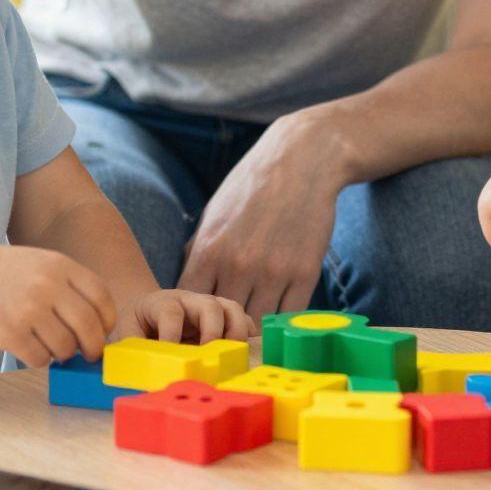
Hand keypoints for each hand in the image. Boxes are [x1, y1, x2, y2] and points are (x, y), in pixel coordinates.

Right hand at [0, 245, 115, 367]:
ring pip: (66, 347)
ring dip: (63, 354)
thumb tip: (99, 323)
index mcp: (60, 265)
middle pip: (89, 326)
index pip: (101, 297)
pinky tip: (31, 349)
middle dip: (94, 346)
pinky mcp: (9, 332)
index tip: (104, 330)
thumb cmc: (2, 275)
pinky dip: (41, 360)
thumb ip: (68, 286)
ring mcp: (28, 309)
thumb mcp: (40, 264)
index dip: (108, 319)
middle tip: (90, 354)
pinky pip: (40, 358)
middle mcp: (47, 285)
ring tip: (52, 347)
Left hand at [128, 288, 254, 344]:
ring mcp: (210, 306)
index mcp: (163, 303)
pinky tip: (245, 352)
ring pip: (231, 308)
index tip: (170, 354)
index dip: (171, 333)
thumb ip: (133, 347)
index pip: (170, 313)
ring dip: (236, 330)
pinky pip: (243, 319)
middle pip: (209, 305)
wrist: (149, 310)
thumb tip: (140, 370)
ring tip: (232, 354)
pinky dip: (249, 334)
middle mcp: (190, 301)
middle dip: (213, 330)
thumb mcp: (128, 332)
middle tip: (209, 354)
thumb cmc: (140, 324)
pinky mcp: (224, 316)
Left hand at [178, 112, 342, 317]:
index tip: (198, 319)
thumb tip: (186, 288)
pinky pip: (287, 317)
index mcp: (209, 249)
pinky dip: (281, 320)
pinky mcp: (305, 274)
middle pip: (221, 321)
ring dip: (252, 326)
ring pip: (255, 324)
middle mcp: (238, 264)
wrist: (303, 160)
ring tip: (252, 323)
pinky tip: (278, 311)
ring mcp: (273, 271)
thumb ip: (198, 251)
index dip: (191, 317)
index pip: (190, 304)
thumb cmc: (253, 185)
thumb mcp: (214, 213)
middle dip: (220, 327)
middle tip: (224, 329)